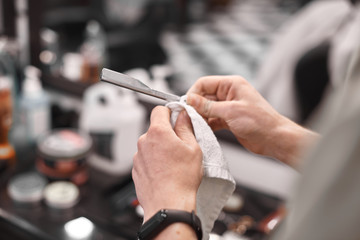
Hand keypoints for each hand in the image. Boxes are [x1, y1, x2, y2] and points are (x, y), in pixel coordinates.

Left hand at [132, 106, 202, 221]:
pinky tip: (165, 172)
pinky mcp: (136, 169)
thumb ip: (186, 127)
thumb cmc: (182, 179)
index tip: (176, 117)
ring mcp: (138, 157)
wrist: (168, 205)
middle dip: (167, 133)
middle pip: (155, 128)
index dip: (170, 111)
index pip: (159, 110)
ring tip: (173, 163)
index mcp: (158, 132)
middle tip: (180, 146)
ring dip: (160, 148)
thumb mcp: (193, 148)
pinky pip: (146, 159)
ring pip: (151, 145)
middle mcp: (144, 142)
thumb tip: (183, 116)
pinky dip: (154, 161)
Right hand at [187, 75, 317, 166]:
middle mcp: (229, 94)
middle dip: (195, 106)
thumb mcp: (231, 111)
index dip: (193, 93)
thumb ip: (208, 106)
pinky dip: (207, 124)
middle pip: (204, 96)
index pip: (204, 83)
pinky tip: (202, 130)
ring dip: (200, 117)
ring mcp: (229, 107)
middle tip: (188, 117)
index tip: (186, 105)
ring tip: (194, 125)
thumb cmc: (260, 122)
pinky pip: (212, 119)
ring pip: (207, 109)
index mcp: (231, 85)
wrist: (274, 139)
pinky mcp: (229, 120)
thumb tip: (191, 100)